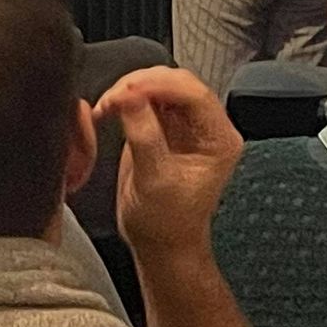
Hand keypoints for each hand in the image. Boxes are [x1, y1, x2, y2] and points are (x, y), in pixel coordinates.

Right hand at [95, 67, 242, 260]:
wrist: (159, 243)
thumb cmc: (166, 222)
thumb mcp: (155, 182)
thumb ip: (145, 136)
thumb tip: (129, 96)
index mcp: (219, 138)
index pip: (195, 94)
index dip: (161, 85)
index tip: (128, 90)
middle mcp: (206, 126)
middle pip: (177, 83)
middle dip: (143, 84)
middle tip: (113, 97)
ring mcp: (184, 123)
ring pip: (160, 85)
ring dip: (130, 88)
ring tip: (107, 104)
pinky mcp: (162, 125)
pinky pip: (145, 98)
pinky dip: (125, 98)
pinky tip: (108, 108)